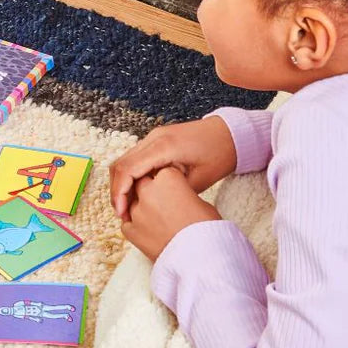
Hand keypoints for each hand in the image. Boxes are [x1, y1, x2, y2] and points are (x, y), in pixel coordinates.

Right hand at [109, 116, 236, 219]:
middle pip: (120, 164)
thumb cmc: (220, 155)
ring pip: (124, 161)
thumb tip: (150, 204)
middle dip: (116, 191)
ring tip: (128, 206)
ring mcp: (153, 137)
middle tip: (122, 213)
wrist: (231, 133)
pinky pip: (134, 158)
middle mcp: (153, 138)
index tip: (122, 213)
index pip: (127, 169)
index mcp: (163, 147)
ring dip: (121, 183)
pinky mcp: (156, 140)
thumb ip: (171, 191)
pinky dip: (130, 176)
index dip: (119, 193)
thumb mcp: (199, 180)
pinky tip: (138, 192)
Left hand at [121, 166, 221, 261]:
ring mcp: (136, 211)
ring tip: (160, 222)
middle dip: (151, 191)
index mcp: (169, 178)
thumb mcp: (201, 202)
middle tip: (165, 204)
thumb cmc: (206, 230)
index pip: (163, 171)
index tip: (175, 190)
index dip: (169, 181)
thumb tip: (178, 195)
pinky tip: (151, 233)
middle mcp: (148, 191)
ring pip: (132, 203)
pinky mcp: (130, 230)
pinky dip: (136, 226)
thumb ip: (183, 193)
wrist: (200, 259)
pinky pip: (127, 223)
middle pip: (143, 183)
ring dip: (142, 210)